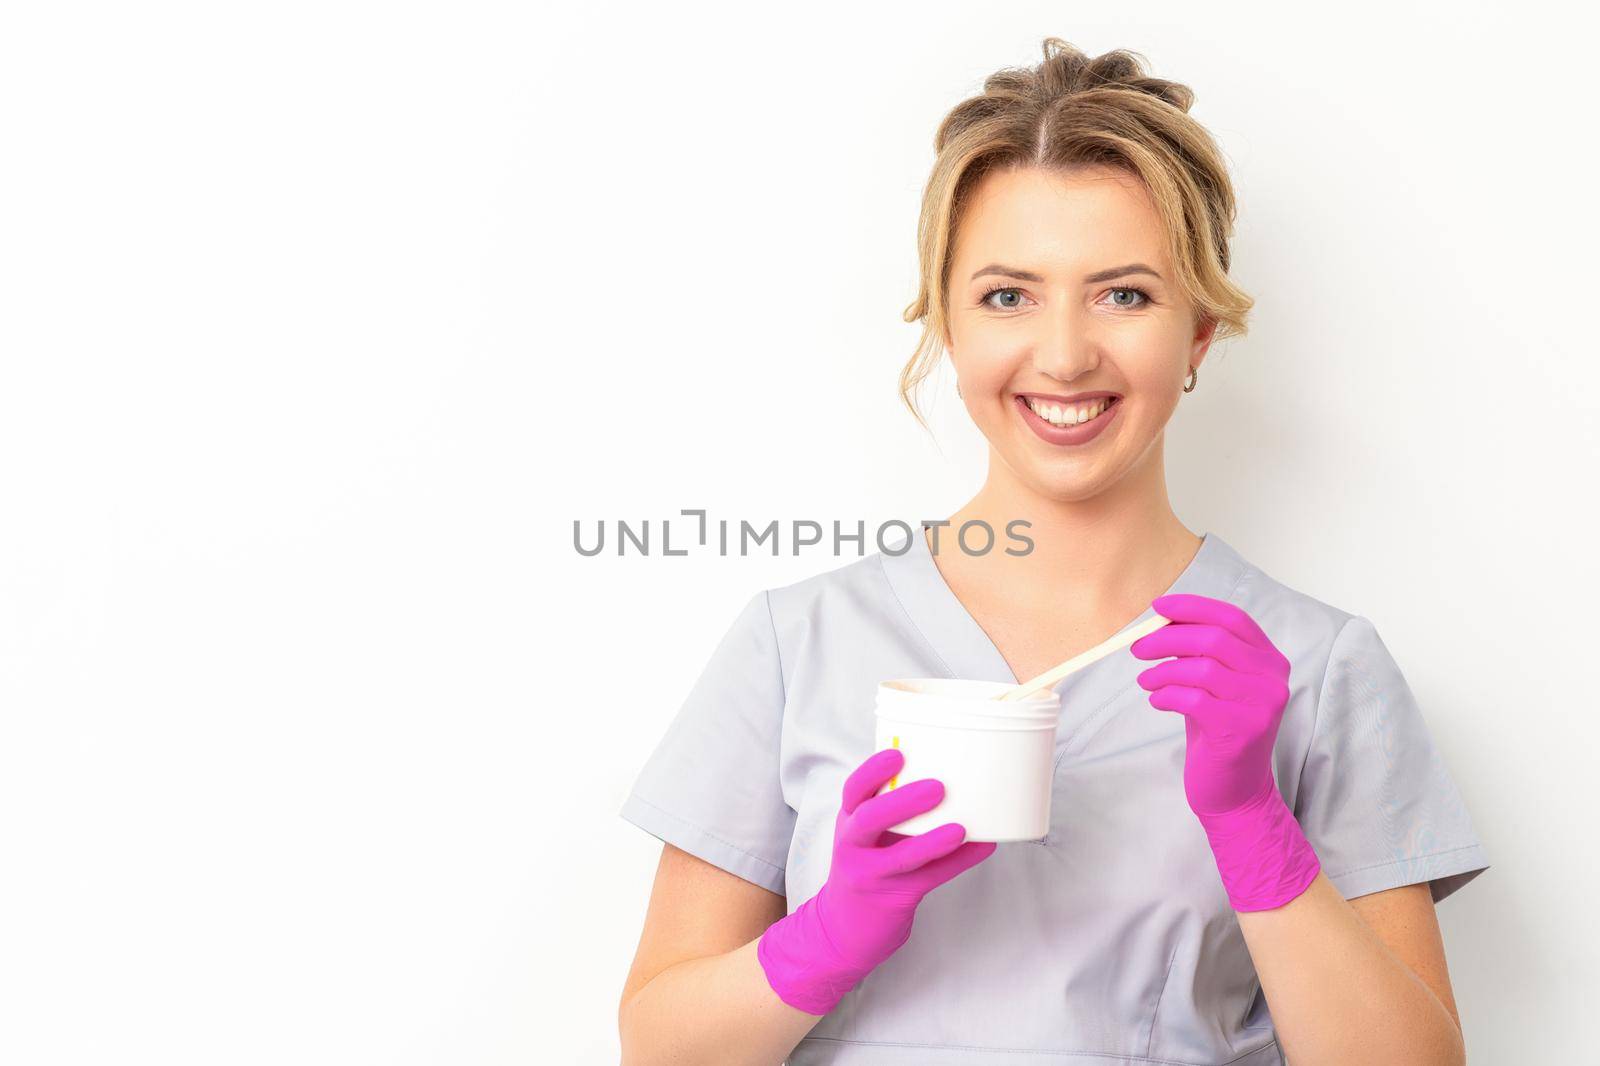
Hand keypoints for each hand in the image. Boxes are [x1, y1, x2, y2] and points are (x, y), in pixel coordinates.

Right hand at [756, 747, 996, 1014]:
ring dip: (931, 841)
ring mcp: (871, 875)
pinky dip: (958, 862)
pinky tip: (982, 847)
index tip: (898, 754)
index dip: (872, 771)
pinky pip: (928, 879)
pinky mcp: (892, 899)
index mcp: (849, 822)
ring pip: (899, 857)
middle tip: (937, 787)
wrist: (842, 928)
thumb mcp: (867, 836)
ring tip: (959, 828)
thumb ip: (893, 810)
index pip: (853, 791)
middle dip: (901, 801)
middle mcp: (853, 846)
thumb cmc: (866, 868)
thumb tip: (950, 774)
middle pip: (868, 819)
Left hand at [1130, 593, 1320, 910]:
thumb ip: (1200, 654)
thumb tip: (1162, 621)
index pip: (1233, 618)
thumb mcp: (1214, 686)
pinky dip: (1167, 695)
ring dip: (1163, 670)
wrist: (1235, 791)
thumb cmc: (1219, 732)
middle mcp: (1272, 680)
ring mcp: (1261, 706)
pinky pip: (1194, 699)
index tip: (1158, 607)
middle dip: (1168, 638)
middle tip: (1138, 648)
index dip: (1194, 607)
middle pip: (1214, 639)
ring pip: (1202, 668)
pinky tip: (1157, 701)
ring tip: (1145, 681)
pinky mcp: (1241, 730)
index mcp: (1270, 661)